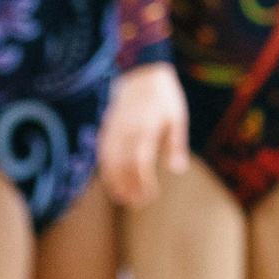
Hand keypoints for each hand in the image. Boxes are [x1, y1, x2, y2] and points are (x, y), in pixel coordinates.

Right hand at [100, 63, 189, 209]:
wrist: (142, 73)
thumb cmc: (164, 97)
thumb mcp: (176, 118)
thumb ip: (175, 144)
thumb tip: (176, 169)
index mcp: (144, 129)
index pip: (140, 162)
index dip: (142, 182)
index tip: (149, 197)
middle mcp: (126, 131)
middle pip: (123, 166)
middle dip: (128, 187)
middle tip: (135, 204)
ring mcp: (113, 130)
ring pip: (109, 161)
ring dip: (114, 181)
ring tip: (122, 198)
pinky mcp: (107, 128)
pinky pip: (102, 152)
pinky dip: (105, 168)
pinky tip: (110, 181)